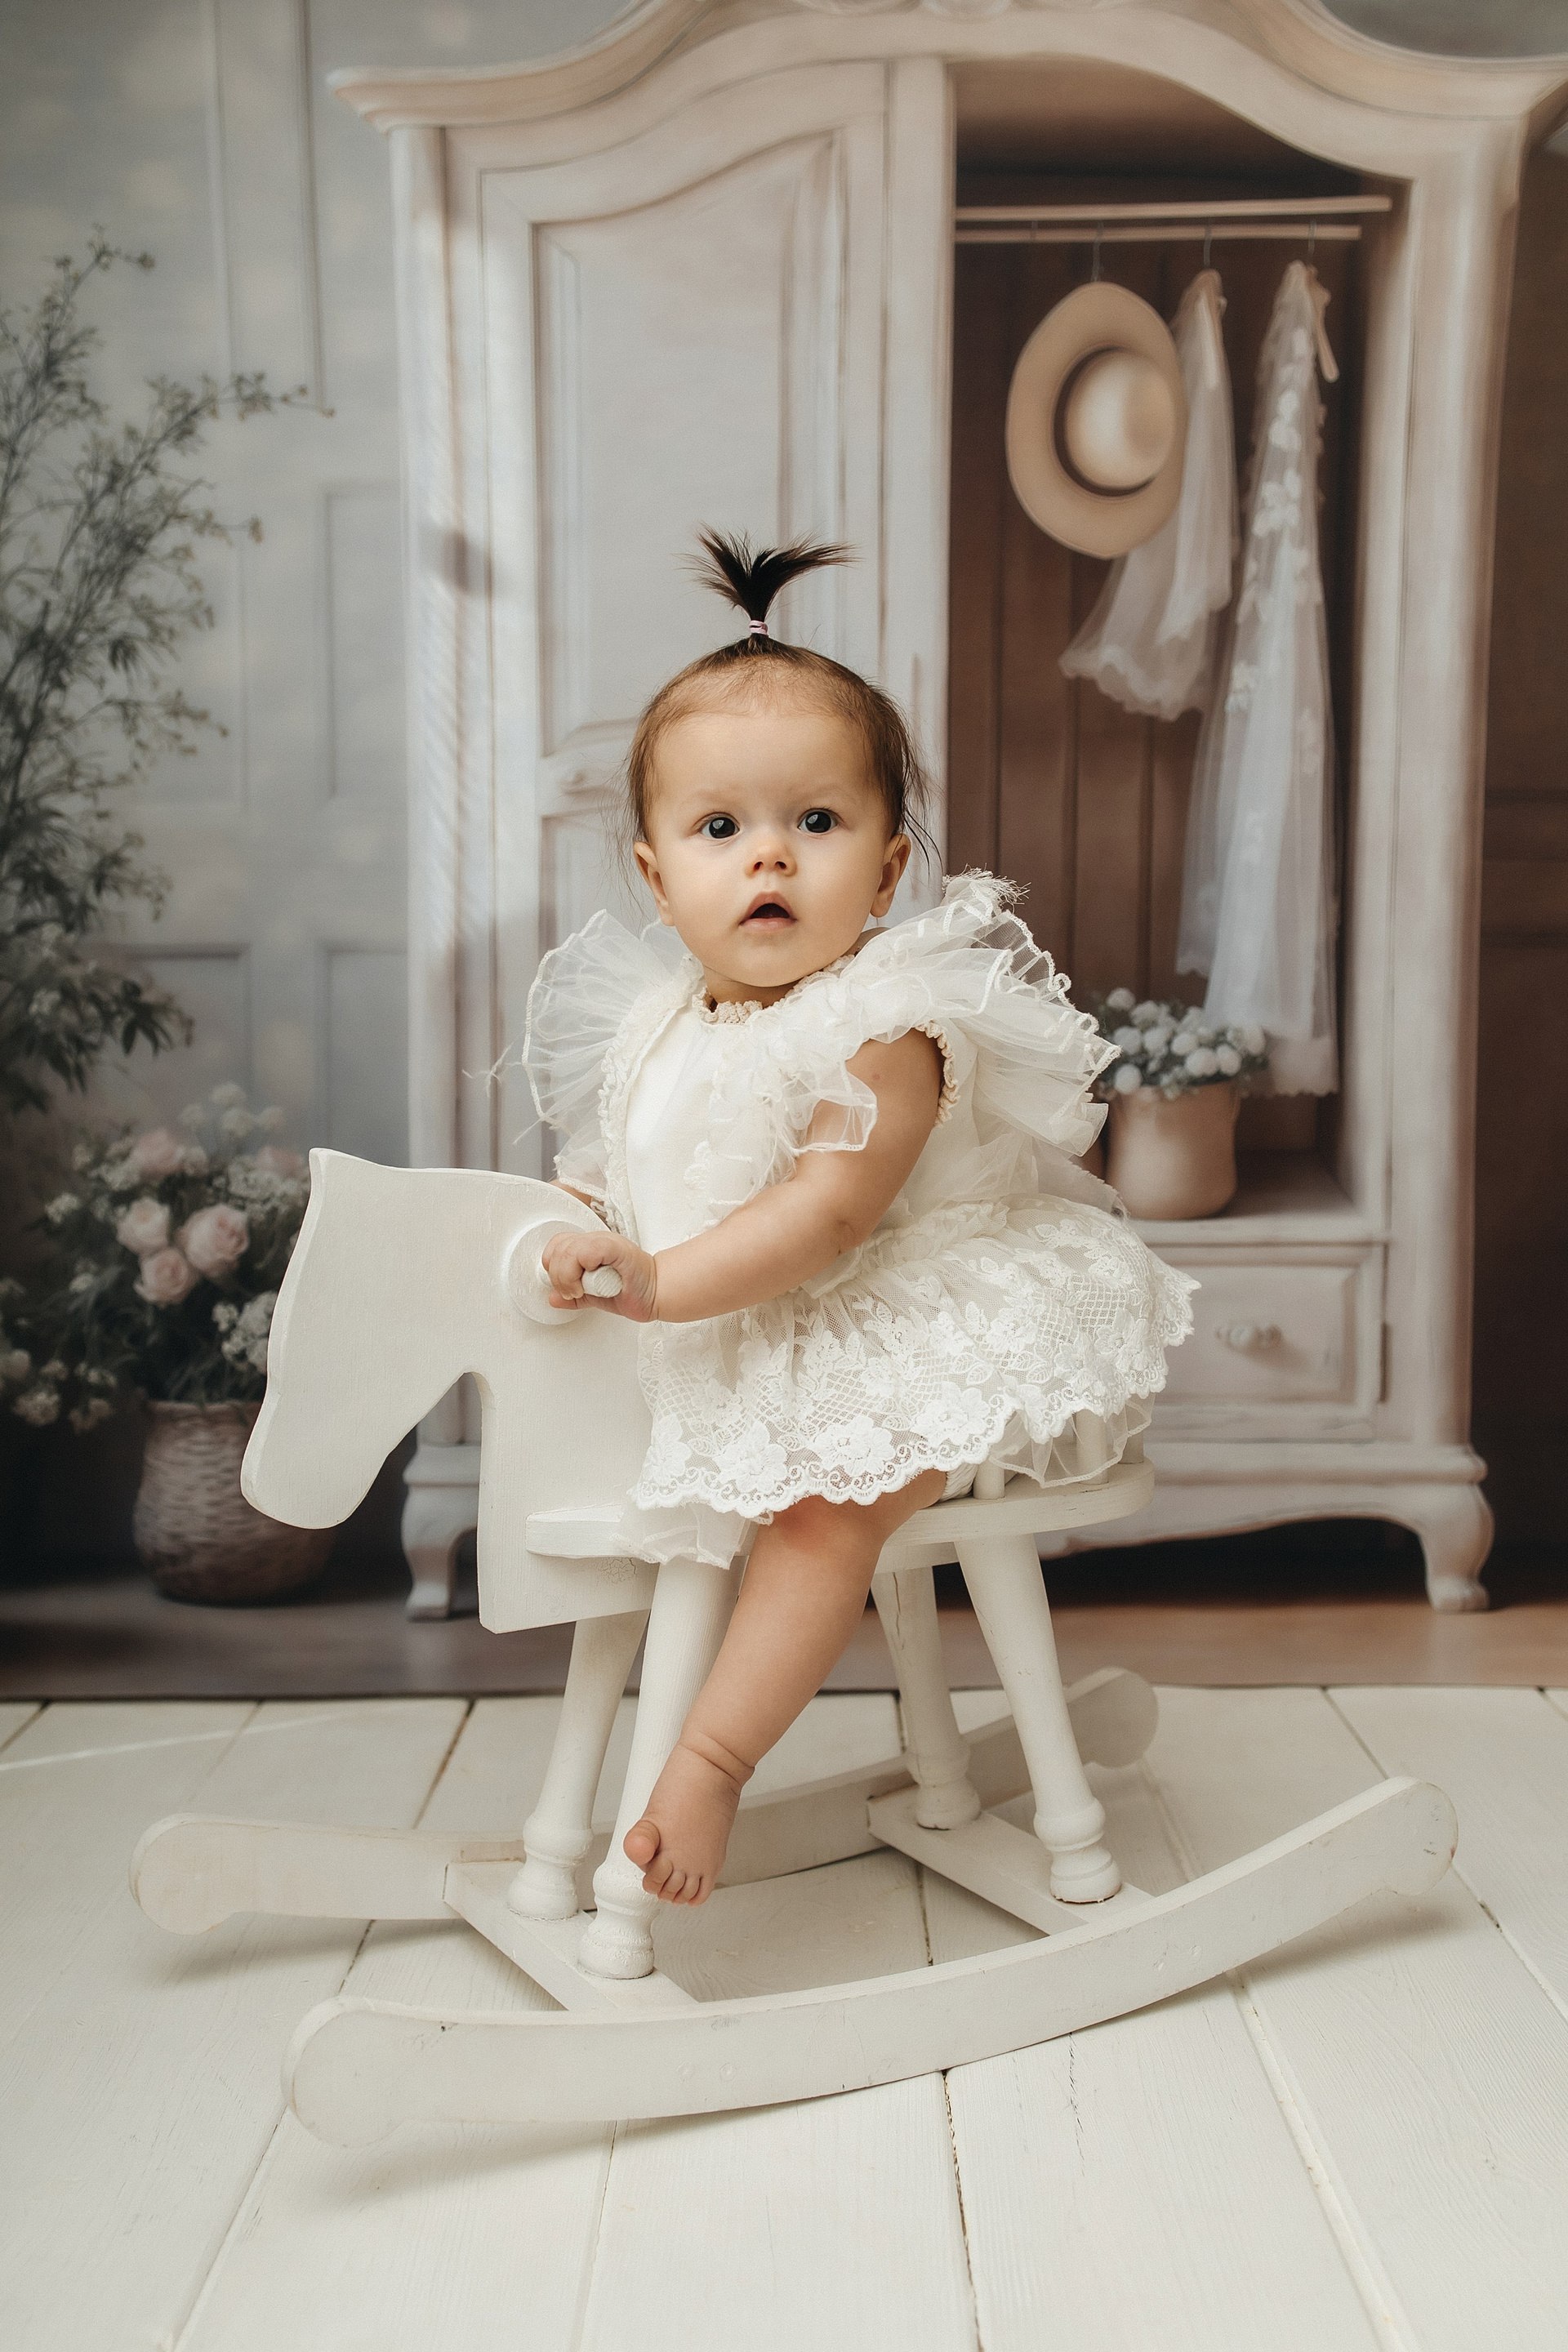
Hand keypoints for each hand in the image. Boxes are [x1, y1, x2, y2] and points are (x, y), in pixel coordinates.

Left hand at [541, 1228, 657, 1321]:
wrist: (657, 1293)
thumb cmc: (632, 1291)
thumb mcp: (594, 1296)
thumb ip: (574, 1296)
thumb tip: (553, 1298)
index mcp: (589, 1247)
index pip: (557, 1245)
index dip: (552, 1265)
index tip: (563, 1285)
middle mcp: (596, 1240)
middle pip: (559, 1248)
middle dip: (558, 1276)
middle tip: (571, 1292)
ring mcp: (606, 1242)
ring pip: (569, 1250)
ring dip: (568, 1276)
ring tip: (580, 1290)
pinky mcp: (616, 1248)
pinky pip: (588, 1251)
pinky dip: (584, 1269)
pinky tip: (592, 1283)